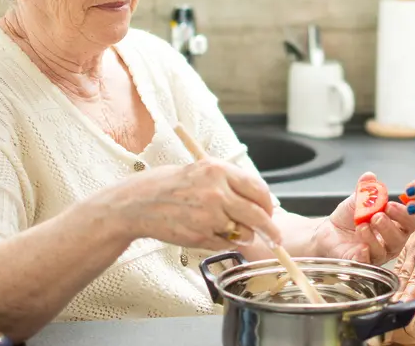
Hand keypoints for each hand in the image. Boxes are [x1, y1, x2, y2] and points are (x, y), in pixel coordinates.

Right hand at [106, 158, 281, 250]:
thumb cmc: (171, 185)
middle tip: (274, 237)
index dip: (268, 204)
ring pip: (244, 233)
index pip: (259, 190)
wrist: (139, 202)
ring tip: (227, 228)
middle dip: (269, 229)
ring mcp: (209, 216)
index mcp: (219, 171)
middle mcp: (217, 192)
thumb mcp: (202, 171)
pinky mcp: (201, 235)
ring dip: (243, 235)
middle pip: (258, 215)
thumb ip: (230, 183)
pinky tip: (208, 231)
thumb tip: (258, 201)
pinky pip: (226, 244)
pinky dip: (224, 242)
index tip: (270, 212)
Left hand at [314, 173, 414, 264]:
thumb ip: (365, 189)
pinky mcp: (362, 264)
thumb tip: (370, 176)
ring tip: (361, 225)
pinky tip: (360, 247)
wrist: (329, 231)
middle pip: (400, 238)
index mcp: (395, 224)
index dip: (403, 214)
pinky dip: (365, 255)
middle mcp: (390, 241)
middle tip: (377, 215)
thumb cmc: (349, 217)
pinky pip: (367, 263)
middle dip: (389, 226)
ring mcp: (378, 255)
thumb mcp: (357, 200)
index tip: (390, 204)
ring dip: (374, 237)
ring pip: (384, 251)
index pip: (409, 222)